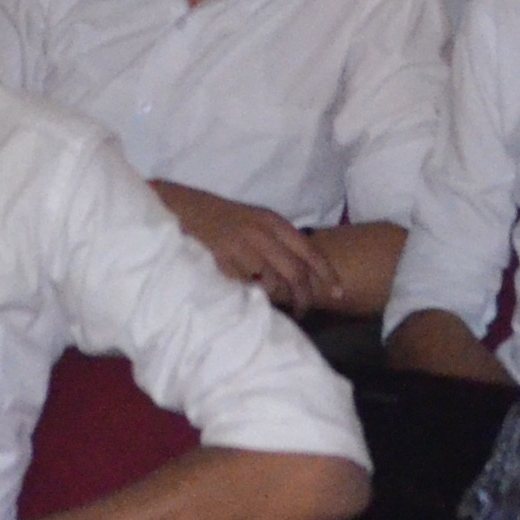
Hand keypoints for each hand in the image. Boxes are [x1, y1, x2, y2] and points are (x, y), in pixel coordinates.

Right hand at [158, 183, 325, 310]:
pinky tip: (246, 297)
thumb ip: (275, 241)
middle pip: (295, 273)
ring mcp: (242, 246)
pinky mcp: (222, 259)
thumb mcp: (253, 221)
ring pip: (272, 283)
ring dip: (275, 299)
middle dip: (304, 298)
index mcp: (273, 222)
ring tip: (274, 307)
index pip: (309, 251)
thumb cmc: (219, 218)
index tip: (339, 293)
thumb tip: (299, 273)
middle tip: (303, 313)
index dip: (327, 274)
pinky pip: (245, 286)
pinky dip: (250, 295)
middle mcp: (262, 232)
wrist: (181, 207)